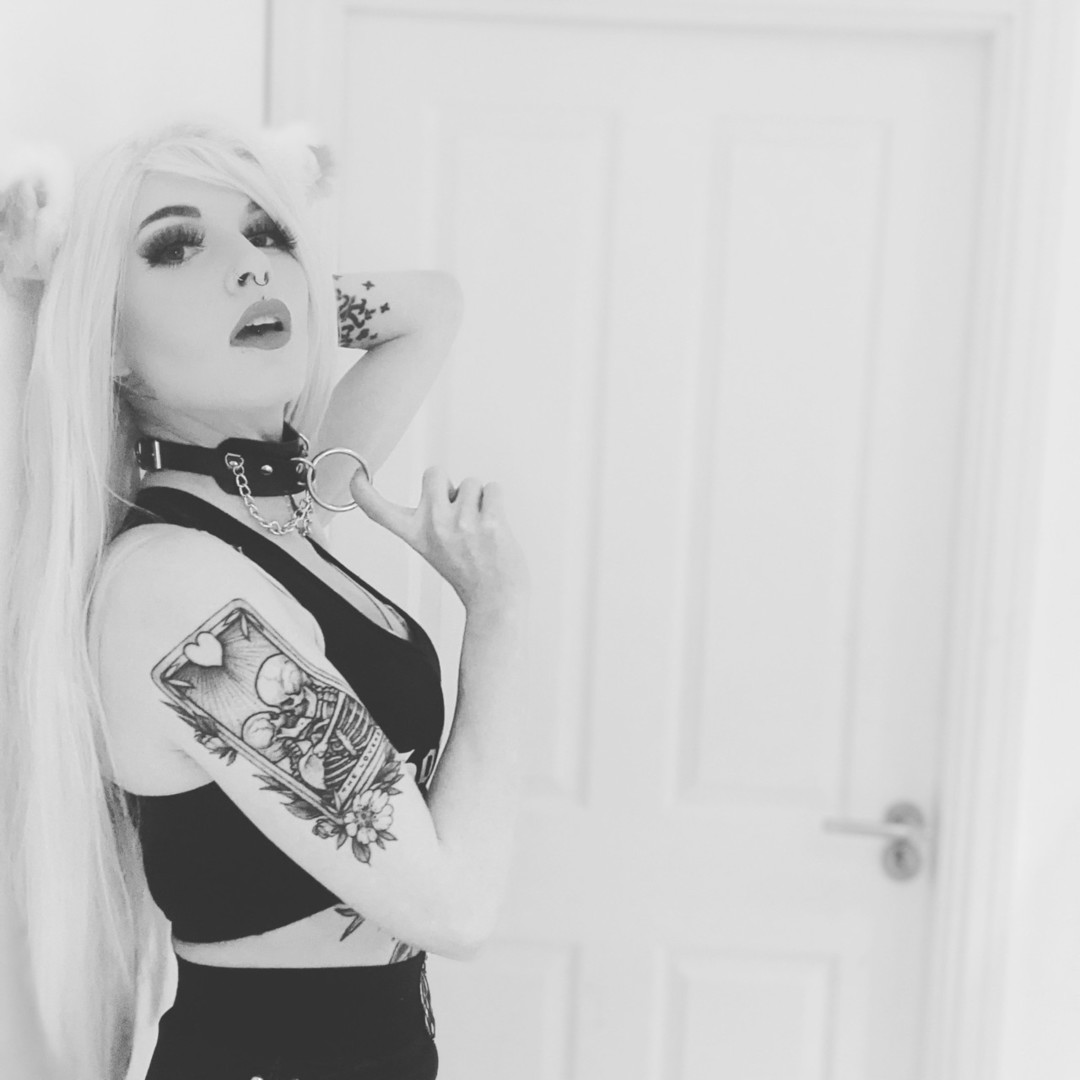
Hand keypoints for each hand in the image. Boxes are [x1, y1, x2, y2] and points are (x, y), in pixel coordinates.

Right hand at [349, 465, 528, 612]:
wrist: (496, 601)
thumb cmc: (471, 578)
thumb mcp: (434, 550)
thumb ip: (430, 522)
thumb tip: (445, 493)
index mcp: (417, 534)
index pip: (380, 511)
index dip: (364, 492)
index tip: (357, 478)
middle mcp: (434, 525)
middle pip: (434, 473)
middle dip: (449, 486)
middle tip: (460, 514)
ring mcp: (462, 522)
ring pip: (471, 482)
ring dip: (479, 499)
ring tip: (481, 528)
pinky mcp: (490, 521)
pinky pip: (494, 488)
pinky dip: (497, 502)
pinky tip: (495, 526)